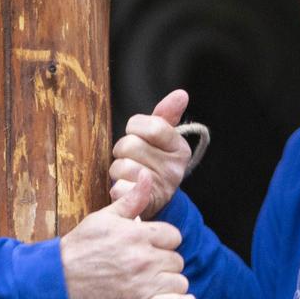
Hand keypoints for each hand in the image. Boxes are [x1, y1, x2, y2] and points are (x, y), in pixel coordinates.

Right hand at [61, 174, 196, 298]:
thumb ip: (132, 199)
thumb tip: (147, 175)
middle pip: (177, 260)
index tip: (148, 249)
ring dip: (168, 285)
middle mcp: (145, 257)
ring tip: (149, 286)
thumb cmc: (79, 248)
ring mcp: (145, 283)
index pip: (173, 236)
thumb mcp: (103, 217)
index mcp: (138, 233)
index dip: (162, 243)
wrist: (57, 280)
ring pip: (180, 282)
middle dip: (163, 264)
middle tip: (142, 269)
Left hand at [109, 89, 193, 218]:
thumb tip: (181, 94)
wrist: (156, 202)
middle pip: (131, 144)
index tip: (138, 135)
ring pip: (121, 165)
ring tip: (129, 174)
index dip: (136, 128)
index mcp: (180, 149)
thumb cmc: (154, 163)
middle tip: (131, 158)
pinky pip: (120, 187)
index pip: (152, 125)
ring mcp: (161, 188)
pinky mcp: (144, 204)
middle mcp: (174, 169)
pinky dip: (118, 187)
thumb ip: (167, 115)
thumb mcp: (163, 138)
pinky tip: (126, 188)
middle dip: (123, 150)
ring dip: (118, 169)